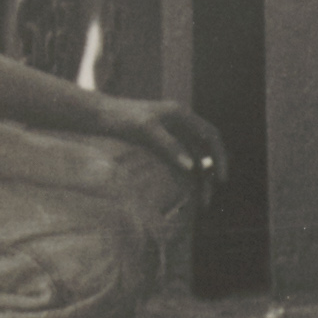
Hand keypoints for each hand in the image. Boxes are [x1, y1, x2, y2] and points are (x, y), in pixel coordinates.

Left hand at [92, 94, 228, 201]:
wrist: (96, 115)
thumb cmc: (119, 118)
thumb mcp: (145, 130)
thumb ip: (169, 146)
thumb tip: (192, 167)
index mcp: (181, 114)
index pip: (210, 135)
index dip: (220, 157)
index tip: (221, 179)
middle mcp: (179, 123)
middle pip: (204, 150)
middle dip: (210, 174)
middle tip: (207, 200)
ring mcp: (168, 133)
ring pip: (192, 158)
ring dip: (197, 179)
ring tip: (197, 203)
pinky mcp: (157, 142)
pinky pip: (177, 161)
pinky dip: (183, 177)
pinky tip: (182, 193)